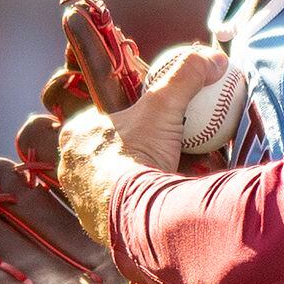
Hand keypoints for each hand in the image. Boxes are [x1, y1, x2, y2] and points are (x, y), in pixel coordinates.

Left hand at [54, 44, 231, 246]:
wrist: (135, 215)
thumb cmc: (138, 155)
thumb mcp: (165, 106)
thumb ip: (186, 77)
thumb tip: (212, 57)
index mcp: (77, 134)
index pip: (102, 120)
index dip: (130, 120)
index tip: (156, 124)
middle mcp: (71, 166)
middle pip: (109, 152)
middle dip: (134, 152)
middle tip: (167, 153)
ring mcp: (81, 198)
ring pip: (113, 182)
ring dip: (136, 180)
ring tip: (167, 179)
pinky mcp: (95, 225)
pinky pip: (119, 210)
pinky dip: (138, 205)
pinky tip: (159, 202)